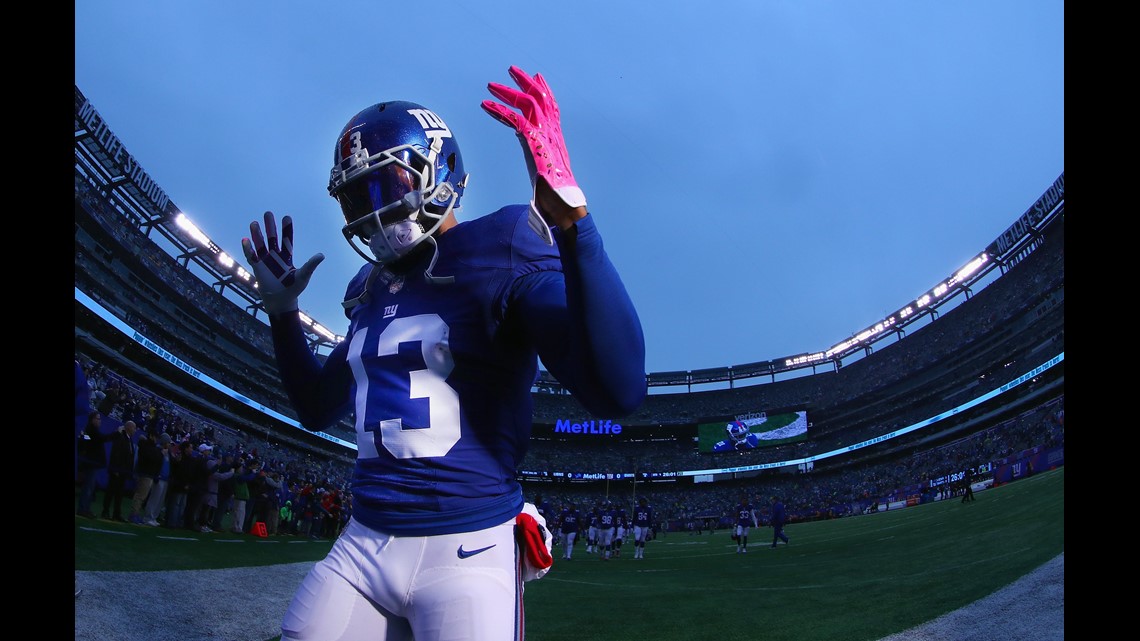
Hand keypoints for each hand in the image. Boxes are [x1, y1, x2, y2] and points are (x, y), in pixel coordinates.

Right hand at [241, 211, 323, 313]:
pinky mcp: (257, 268)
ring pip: (260, 245)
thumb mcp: (303, 276)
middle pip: (272, 238)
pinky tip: (246, 240)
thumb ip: (310, 265)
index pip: (287, 240)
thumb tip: (321, 255)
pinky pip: (252, 256)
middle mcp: (275, 256)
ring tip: (254, 223)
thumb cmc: (294, 289)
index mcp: (287, 256)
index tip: (286, 217)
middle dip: (270, 226)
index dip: (286, 229)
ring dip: (257, 234)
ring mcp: (265, 261)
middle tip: (268, 213)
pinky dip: (248, 249)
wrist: (281, 301)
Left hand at [482, 65, 586, 229]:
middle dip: (525, 82)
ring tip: (491, 86)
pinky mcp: (535, 143)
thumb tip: (537, 168)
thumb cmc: (556, 195)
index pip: (552, 106)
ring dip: (508, 92)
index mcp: (556, 137)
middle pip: (540, 98)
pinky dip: (499, 111)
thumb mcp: (547, 172)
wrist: (564, 205)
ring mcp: (545, 136)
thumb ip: (541, 162)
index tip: (536, 76)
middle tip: (511, 70)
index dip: (544, 89)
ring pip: (527, 103)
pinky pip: (516, 120)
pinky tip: (486, 106)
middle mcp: (552, 132)